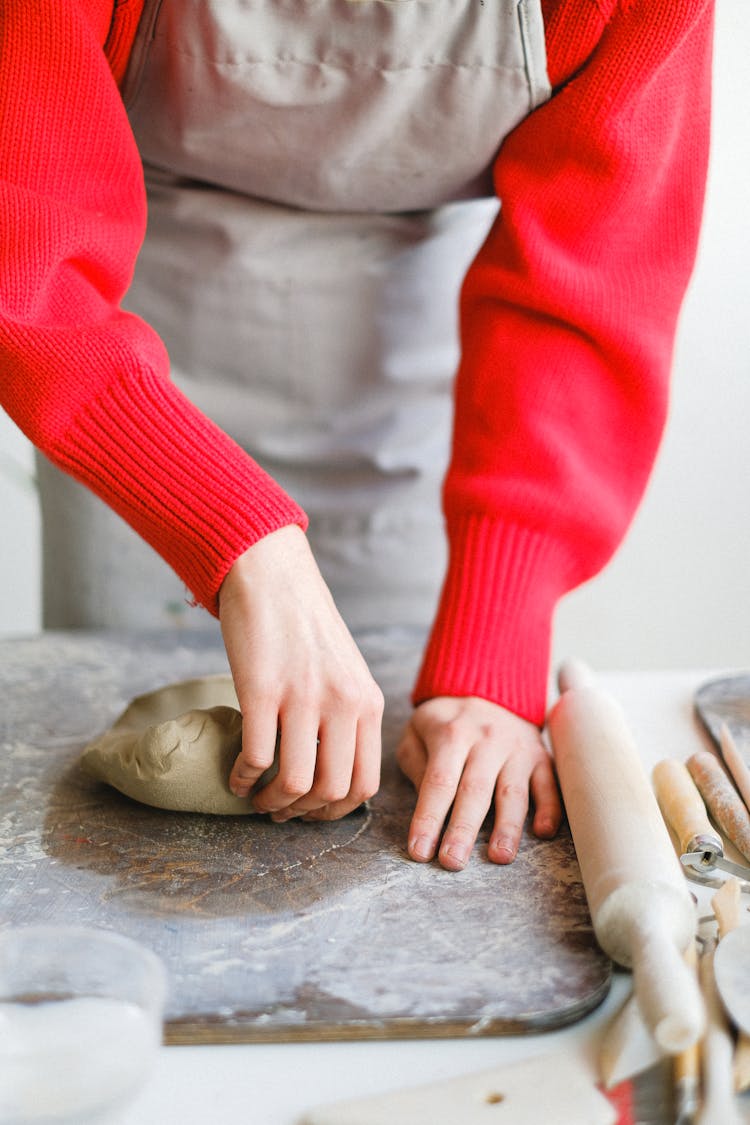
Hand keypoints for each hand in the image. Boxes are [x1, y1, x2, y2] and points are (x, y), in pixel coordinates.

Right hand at [218, 525, 383, 820]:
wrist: (272, 573)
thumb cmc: (304, 624)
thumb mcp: (345, 670)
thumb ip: (347, 713)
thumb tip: (331, 767)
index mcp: (367, 702)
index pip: (365, 783)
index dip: (335, 812)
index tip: (311, 811)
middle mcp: (342, 703)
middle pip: (331, 791)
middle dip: (301, 813)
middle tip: (279, 810)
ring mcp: (303, 697)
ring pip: (295, 782)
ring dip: (271, 802)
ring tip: (255, 797)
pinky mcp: (261, 690)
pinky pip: (256, 757)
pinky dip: (242, 778)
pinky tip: (235, 776)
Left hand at [397, 696, 560, 870]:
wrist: (491, 683)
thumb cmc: (446, 720)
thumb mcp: (417, 730)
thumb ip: (415, 764)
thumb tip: (425, 805)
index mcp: (451, 734)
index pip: (438, 781)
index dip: (428, 818)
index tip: (419, 851)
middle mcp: (486, 740)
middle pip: (474, 790)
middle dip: (463, 830)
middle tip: (452, 862)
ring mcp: (516, 748)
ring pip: (513, 790)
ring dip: (507, 826)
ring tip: (499, 856)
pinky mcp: (540, 755)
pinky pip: (549, 783)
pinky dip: (550, 807)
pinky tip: (544, 831)